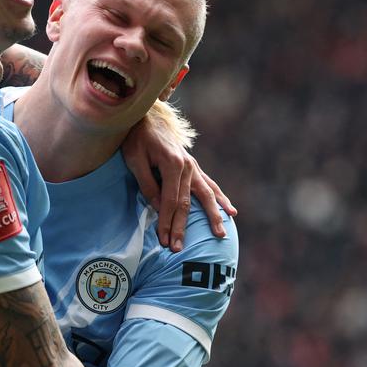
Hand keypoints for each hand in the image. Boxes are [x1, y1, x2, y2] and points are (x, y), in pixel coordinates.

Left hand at [122, 123, 235, 251]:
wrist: (148, 118)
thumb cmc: (137, 139)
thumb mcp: (135, 159)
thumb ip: (148, 184)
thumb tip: (159, 208)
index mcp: (172, 164)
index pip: (169, 201)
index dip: (166, 222)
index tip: (164, 241)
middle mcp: (188, 166)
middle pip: (186, 203)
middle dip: (181, 228)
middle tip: (178, 249)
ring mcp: (194, 166)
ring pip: (205, 196)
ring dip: (212, 217)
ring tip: (220, 234)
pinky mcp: (195, 167)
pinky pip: (210, 185)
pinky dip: (220, 199)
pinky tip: (231, 211)